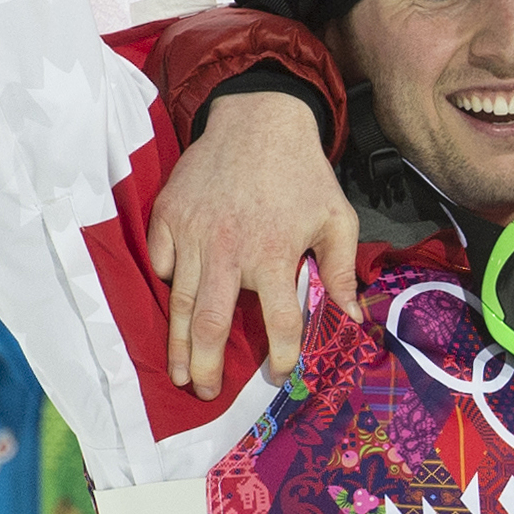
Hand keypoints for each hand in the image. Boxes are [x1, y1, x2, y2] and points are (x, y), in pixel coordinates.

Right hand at [148, 91, 359, 398]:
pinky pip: (163, 264)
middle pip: (211, 324)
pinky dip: (169, 286)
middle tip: (207, 393)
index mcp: (273, 253)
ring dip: (178, 344)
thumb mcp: (336, 218)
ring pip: (181, 302)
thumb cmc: (302, 173)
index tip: (278, 372)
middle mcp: (228, 250)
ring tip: (181, 373)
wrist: (258, 119)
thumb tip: (351, 319)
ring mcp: (193, 234)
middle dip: (208, 366)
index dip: (280, 354)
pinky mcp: (168, 217)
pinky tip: (177, 304)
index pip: (278, 321)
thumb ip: (343, 270)